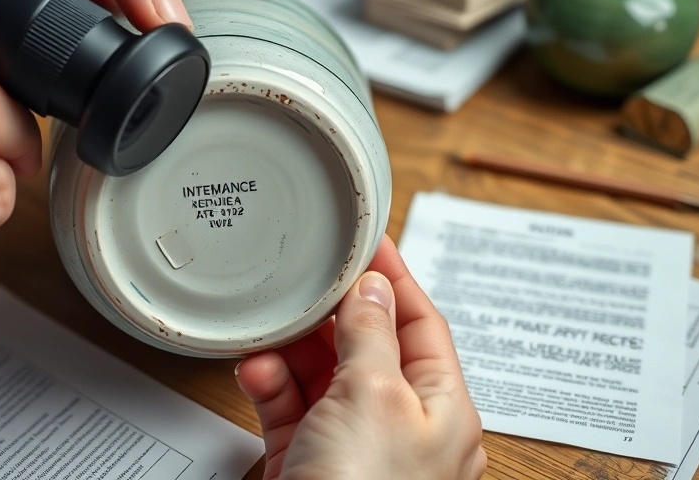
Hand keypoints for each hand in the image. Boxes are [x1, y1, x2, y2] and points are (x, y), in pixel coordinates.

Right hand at [235, 236, 486, 479]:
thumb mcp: (375, 396)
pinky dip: (271, 385)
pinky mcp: (307, 463)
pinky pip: (289, 408)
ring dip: (294, 349)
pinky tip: (257, 370)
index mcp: (441, 408)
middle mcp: (399, 426)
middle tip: (306, 278)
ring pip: (322, 375)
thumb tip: (374, 289)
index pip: (422, 325)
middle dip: (334, 313)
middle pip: (368, 346)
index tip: (371, 241)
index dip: (397, 279)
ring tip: (273, 326)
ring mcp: (351, 446)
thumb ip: (372, 335)